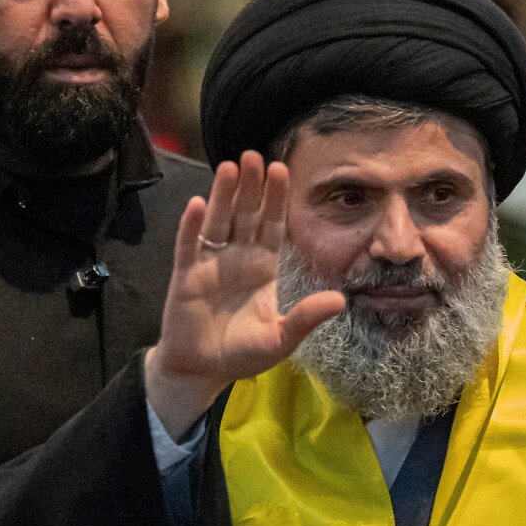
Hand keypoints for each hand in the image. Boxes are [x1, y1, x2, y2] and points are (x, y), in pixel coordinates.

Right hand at [144, 152, 345, 437]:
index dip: (276, 199)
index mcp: (263, 268)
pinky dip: (191, 227)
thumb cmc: (241, 353)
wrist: (202, 371)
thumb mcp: (280, 338)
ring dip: (223, 195)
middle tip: (254, 155)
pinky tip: (197, 204)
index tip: (282, 170)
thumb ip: (306, 318)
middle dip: (251, 187)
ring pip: (218, 222)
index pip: (272, 226)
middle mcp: (237, 259)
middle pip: (245, 216)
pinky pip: (188, 247)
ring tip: (230, 167)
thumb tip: (341, 300)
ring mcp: (209, 265)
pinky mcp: (185, 277)